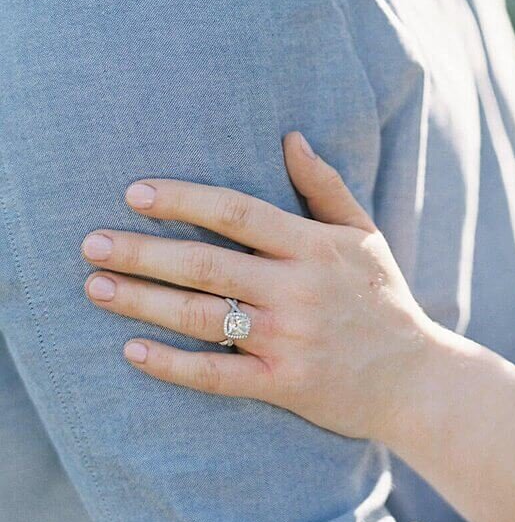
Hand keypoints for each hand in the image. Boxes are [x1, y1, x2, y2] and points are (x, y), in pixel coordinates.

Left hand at [80, 133, 440, 443]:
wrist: (417, 379)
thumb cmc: (383, 298)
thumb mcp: (363, 233)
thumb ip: (325, 185)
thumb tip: (289, 136)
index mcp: (314, 246)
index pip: (237, 212)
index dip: (183, 199)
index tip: (134, 193)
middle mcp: (298, 289)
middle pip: (206, 264)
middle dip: (143, 251)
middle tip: (90, 243)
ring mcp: (289, 339)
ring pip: (202, 316)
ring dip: (143, 302)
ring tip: (96, 288)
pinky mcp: (285, 385)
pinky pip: (217, 375)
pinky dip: (172, 364)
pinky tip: (132, 351)